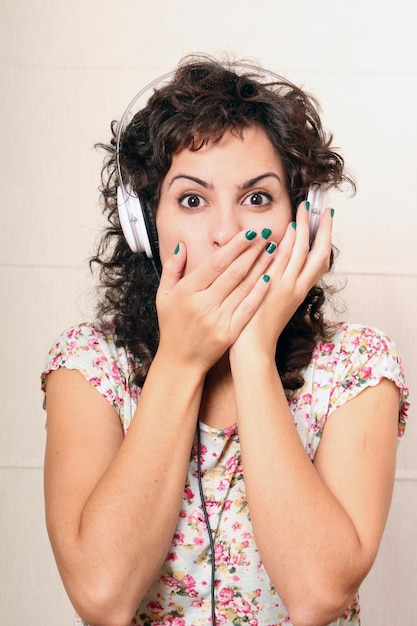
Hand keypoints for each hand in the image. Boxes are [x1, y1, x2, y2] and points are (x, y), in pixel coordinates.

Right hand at [155, 229, 277, 373]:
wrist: (180, 361)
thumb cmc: (172, 326)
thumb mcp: (163, 296)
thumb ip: (172, 269)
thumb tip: (183, 246)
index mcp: (187, 292)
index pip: (215, 264)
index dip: (234, 247)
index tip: (248, 233)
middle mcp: (203, 304)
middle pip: (233, 272)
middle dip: (252, 252)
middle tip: (266, 235)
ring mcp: (217, 319)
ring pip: (243, 288)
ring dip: (260, 267)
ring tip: (273, 250)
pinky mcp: (229, 332)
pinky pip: (247, 308)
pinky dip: (259, 293)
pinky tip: (269, 278)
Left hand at [230, 202, 333, 359]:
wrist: (254, 348)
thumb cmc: (259, 327)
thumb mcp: (275, 302)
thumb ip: (279, 282)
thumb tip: (276, 260)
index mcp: (300, 291)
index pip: (319, 261)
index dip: (324, 240)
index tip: (325, 221)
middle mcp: (298, 288)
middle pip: (318, 253)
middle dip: (320, 228)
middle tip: (320, 208)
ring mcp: (286, 287)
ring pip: (302, 253)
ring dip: (304, 229)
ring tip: (304, 209)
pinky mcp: (273, 288)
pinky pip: (283, 261)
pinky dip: (289, 244)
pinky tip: (288, 228)